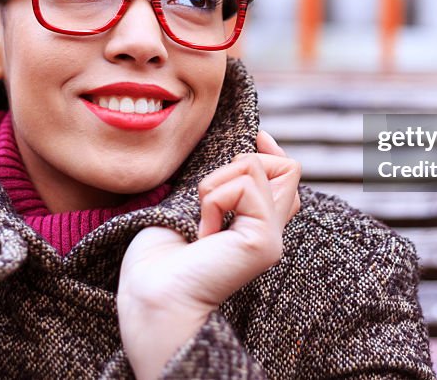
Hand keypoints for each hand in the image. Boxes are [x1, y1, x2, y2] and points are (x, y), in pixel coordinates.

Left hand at [117, 129, 300, 377]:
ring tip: (202, 219)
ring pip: (261, 167)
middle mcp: (270, 233)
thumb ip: (224, 184)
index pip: (287, 176)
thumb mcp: (192, 205)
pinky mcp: (264, 242)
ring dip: (217, 182)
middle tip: (208, 199)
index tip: (254, 139)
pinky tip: (204, 233)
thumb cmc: (158, 258)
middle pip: (287, 167)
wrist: (149, 297)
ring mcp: (271, 239)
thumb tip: (252, 144)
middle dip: (240, 163)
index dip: (271, 152)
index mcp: (255, 226)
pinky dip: (214, 199)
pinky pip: (246, 186)